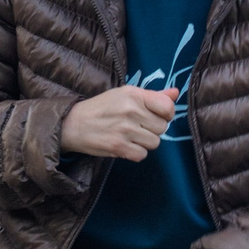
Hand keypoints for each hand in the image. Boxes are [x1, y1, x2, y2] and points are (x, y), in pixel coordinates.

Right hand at [61, 85, 176, 159]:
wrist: (73, 124)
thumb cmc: (102, 108)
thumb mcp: (125, 94)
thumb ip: (152, 96)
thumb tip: (175, 93)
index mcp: (134, 95)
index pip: (168, 107)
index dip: (167, 114)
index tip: (158, 116)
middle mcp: (131, 110)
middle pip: (162, 127)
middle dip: (153, 129)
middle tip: (137, 126)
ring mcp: (125, 129)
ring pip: (155, 142)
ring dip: (145, 142)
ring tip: (130, 135)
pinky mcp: (118, 146)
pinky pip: (142, 155)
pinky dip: (136, 152)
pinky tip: (125, 145)